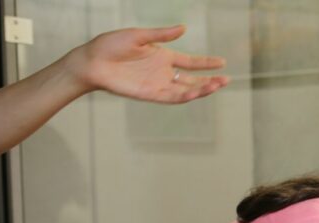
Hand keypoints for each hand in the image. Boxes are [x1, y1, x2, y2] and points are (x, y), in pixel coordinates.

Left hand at [66, 25, 228, 103]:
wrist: (92, 62)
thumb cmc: (110, 45)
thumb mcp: (138, 35)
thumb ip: (162, 35)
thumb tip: (183, 28)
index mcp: (163, 57)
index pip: (191, 62)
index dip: (206, 63)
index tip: (222, 62)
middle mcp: (163, 73)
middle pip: (193, 79)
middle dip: (210, 80)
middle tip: (226, 80)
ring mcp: (158, 85)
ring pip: (186, 90)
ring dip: (202, 89)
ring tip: (217, 85)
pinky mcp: (150, 94)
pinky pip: (172, 97)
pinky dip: (185, 96)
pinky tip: (196, 92)